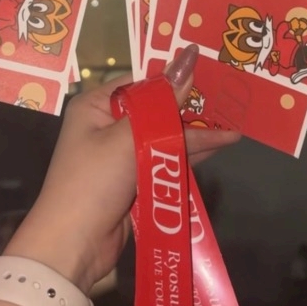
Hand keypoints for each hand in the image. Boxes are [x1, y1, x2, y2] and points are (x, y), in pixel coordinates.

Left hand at [5, 45, 239, 293]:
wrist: (73, 246)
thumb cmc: (93, 181)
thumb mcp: (128, 139)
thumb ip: (164, 106)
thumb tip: (188, 58)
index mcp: (96, 106)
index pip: (140, 83)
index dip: (172, 79)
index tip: (208, 71)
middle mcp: (108, 126)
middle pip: (156, 111)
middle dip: (189, 110)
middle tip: (228, 102)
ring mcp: (122, 156)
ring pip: (165, 139)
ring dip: (195, 137)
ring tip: (233, 132)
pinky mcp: (135, 182)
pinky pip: (166, 162)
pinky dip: (189, 157)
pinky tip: (218, 149)